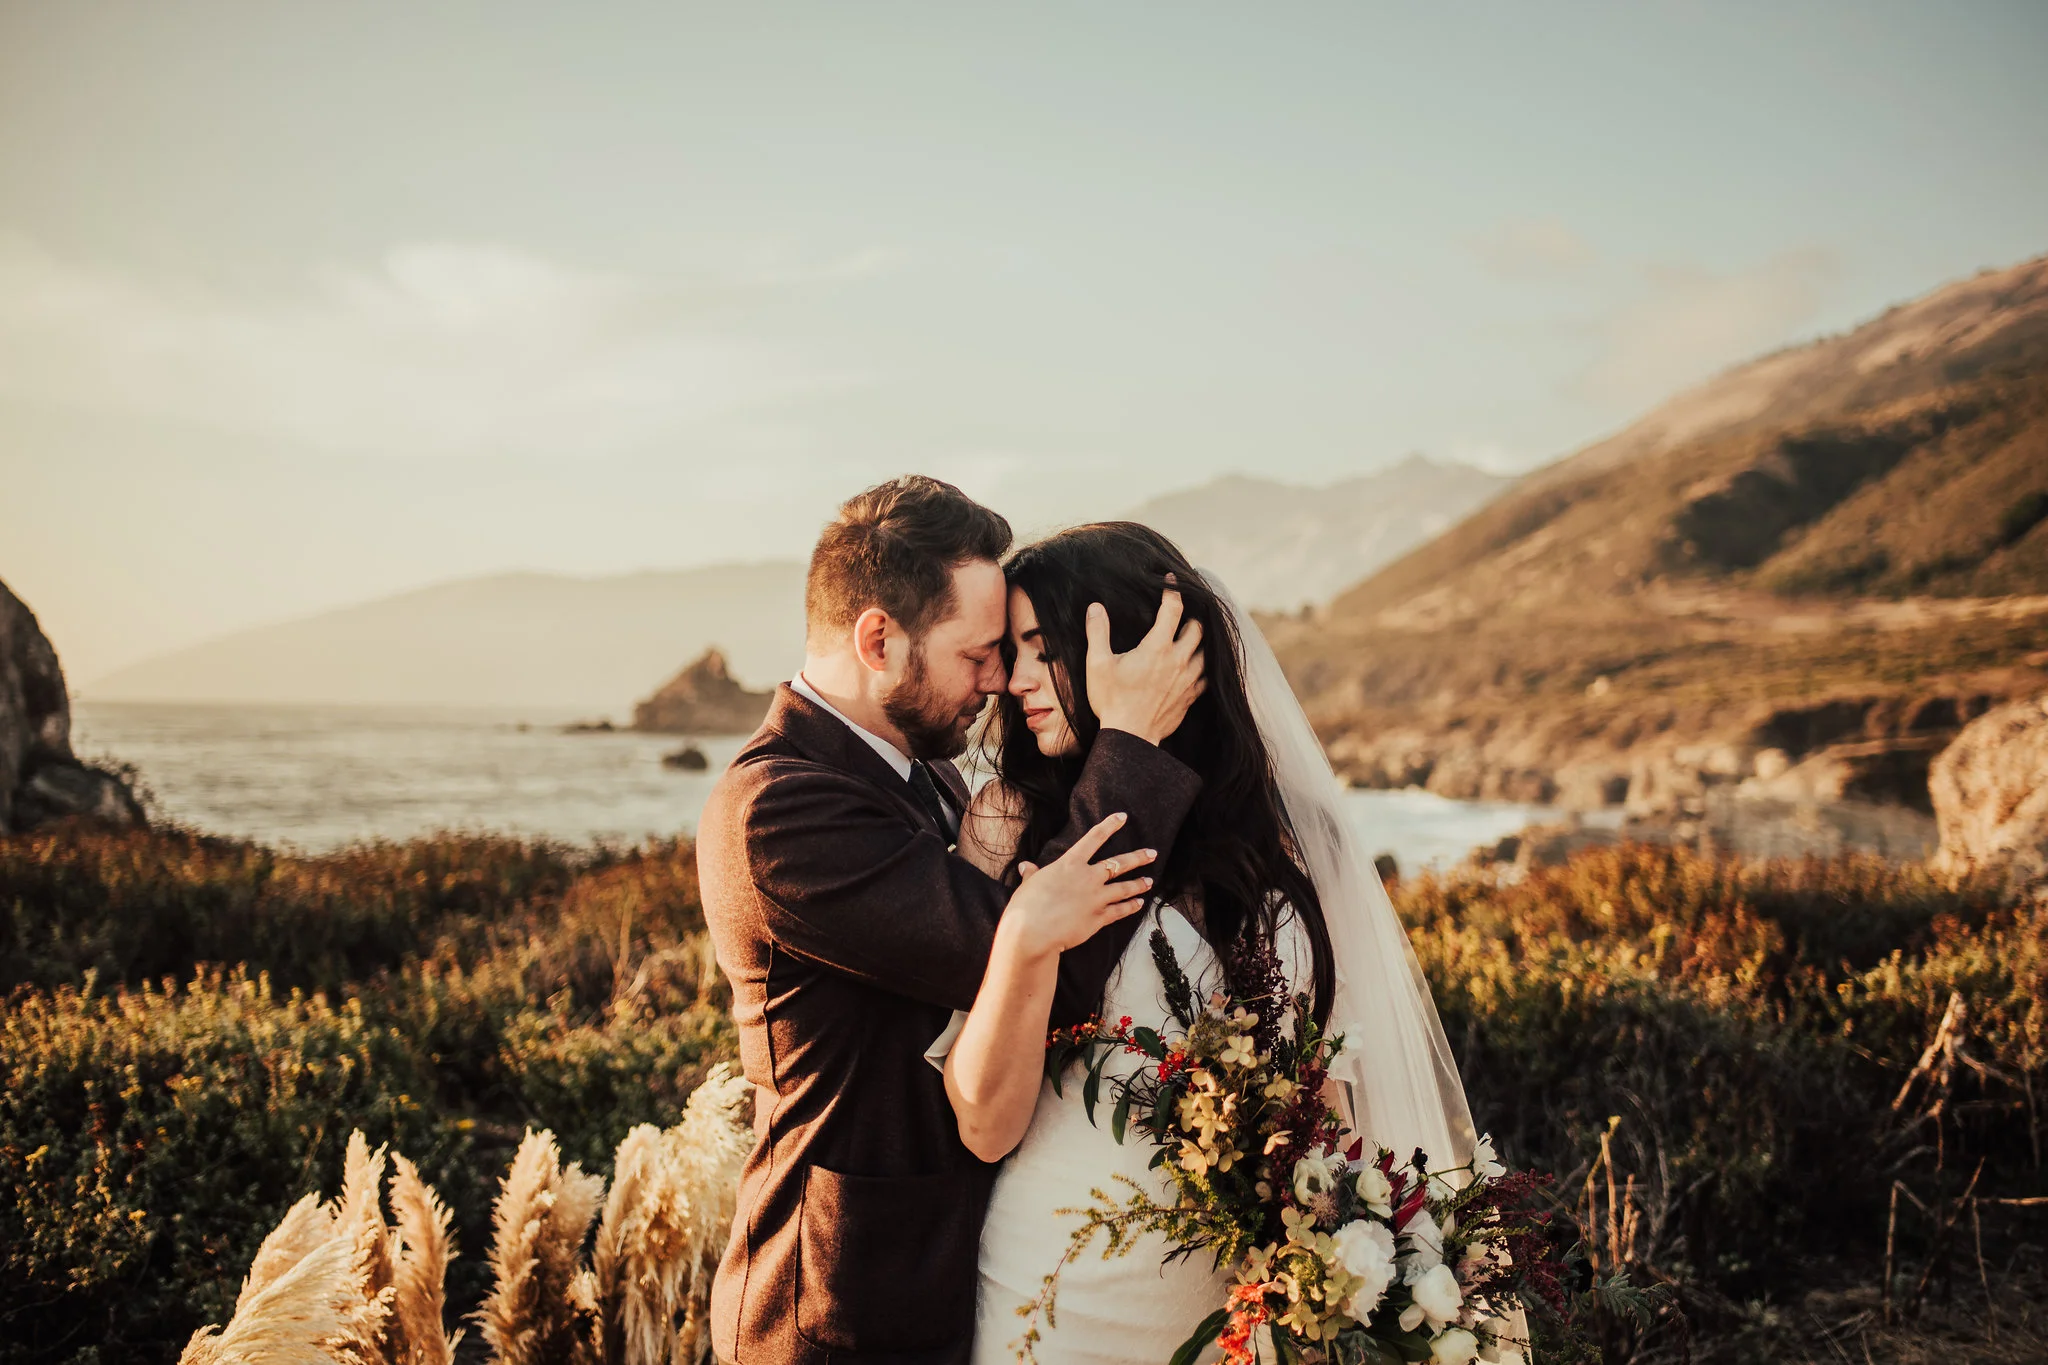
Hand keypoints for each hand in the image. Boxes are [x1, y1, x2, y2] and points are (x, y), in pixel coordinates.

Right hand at [1002, 812, 1156, 960]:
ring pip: (1125, 888)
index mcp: (1070, 864)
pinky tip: (1139, 904)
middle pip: (1119, 863)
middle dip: (1138, 857)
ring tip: (1149, 881)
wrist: (1034, 932)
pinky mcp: (1100, 918)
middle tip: (1152, 853)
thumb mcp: (1029, 885)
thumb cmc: (1026, 906)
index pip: (1094, 838)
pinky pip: (1120, 910)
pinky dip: (1131, 907)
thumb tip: (1027, 867)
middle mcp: (1088, 877)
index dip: (1109, 826)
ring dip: (1139, 884)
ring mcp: (1097, 898)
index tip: (1122, 817)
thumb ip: (1033, 874)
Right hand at [1086, 579, 1205, 744]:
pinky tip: (1197, 666)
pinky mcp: (1190, 697)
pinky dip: (1205, 668)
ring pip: (1207, 652)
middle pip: (1198, 628)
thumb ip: (1097, 633)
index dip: (1173, 591)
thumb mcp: (1097, 664)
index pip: (1173, 610)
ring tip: (1193, 636)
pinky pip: (1207, 677)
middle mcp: (1178, 660)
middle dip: (1193, 616)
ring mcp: (1188, 680)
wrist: (1130, 738)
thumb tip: (1095, 608)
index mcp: (1157, 648)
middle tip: (1183, 612)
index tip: (1171, 580)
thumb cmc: (1111, 700)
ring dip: (1201, 642)